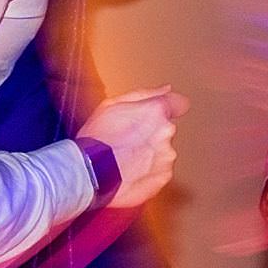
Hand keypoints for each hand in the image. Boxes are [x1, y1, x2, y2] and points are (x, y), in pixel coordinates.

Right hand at [77, 86, 188, 209]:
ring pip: (162, 152)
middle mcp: (166, 133)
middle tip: (127, 141)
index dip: (170, 108)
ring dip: (149, 155)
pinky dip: (148, 173)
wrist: (88, 175)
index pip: (179, 103)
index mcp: (156, 111)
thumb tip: (166, 89)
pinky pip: (159, 172)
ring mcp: (166, 157)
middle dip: (151, 134)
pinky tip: (129, 173)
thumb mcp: (111, 105)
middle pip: (165, 130)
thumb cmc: (96, 140)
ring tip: (125, 159)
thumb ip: (144, 94)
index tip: (160, 115)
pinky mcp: (163, 177)